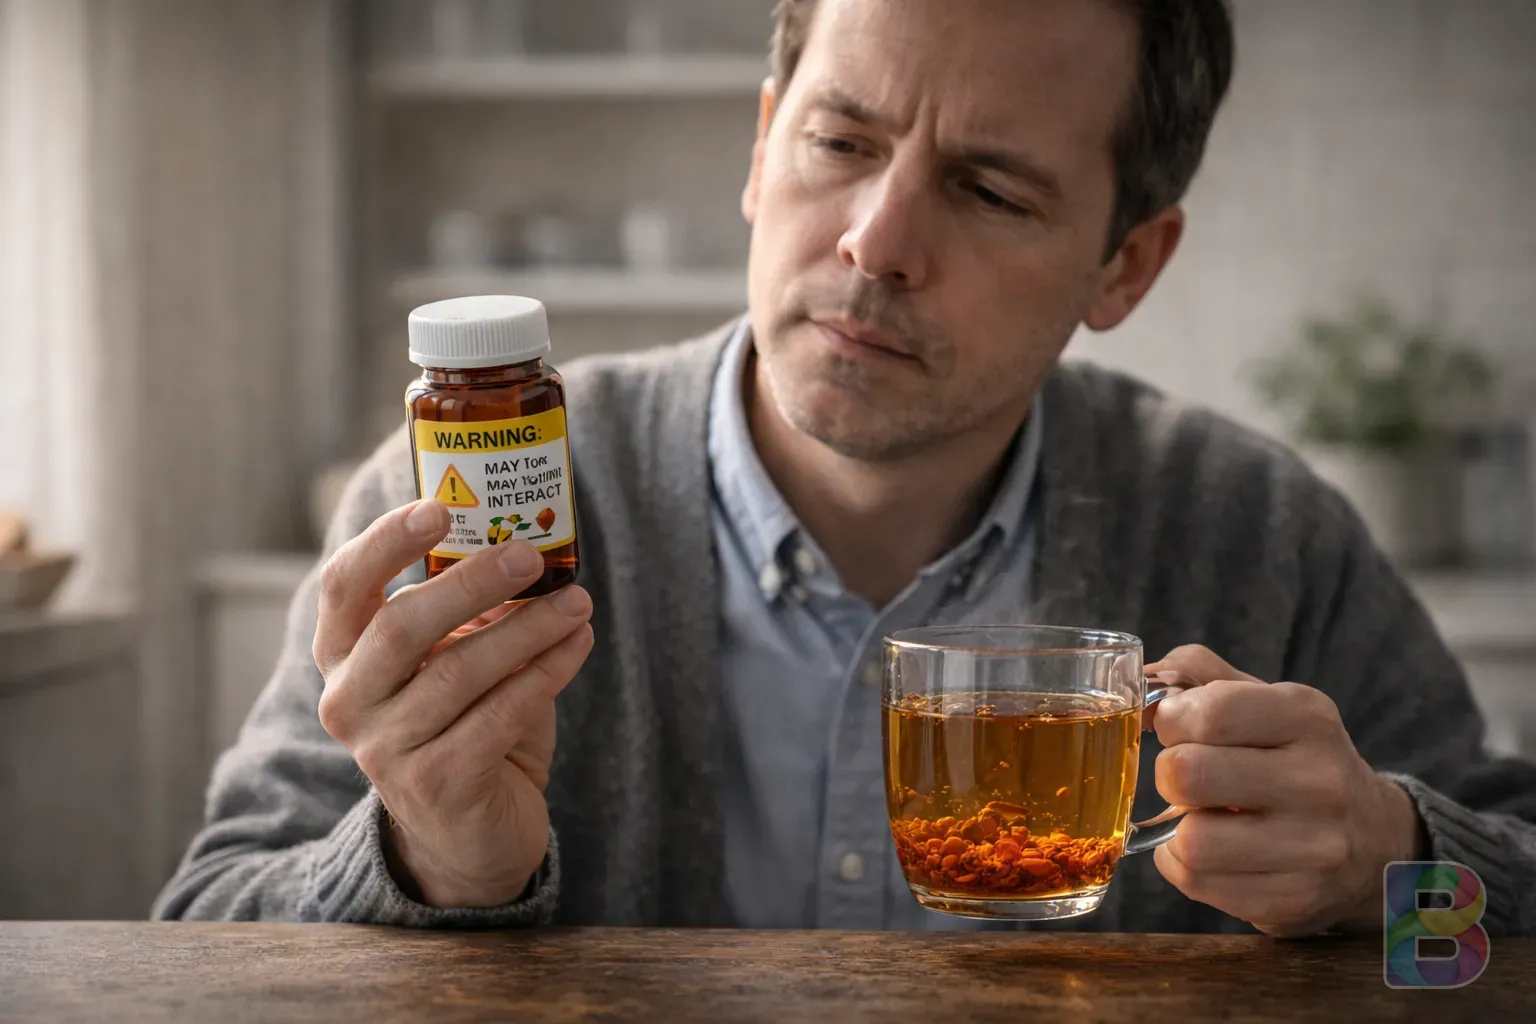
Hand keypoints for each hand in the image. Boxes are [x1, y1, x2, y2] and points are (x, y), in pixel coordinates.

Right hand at [313, 499, 594, 908]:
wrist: (468, 838)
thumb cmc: (464, 726)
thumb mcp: (454, 660)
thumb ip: (471, 612)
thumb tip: (524, 541)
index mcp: (344, 655)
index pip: (344, 585)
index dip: (385, 541)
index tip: (438, 507)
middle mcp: (350, 701)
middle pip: (404, 624)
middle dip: (473, 582)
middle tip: (531, 556)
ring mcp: (387, 749)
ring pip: (461, 671)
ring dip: (529, 629)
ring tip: (579, 603)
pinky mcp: (438, 785)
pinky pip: (499, 714)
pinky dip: (546, 673)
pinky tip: (579, 646)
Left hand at [1142, 646, 1421, 935]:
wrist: (1372, 839)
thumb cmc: (1293, 757)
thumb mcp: (1263, 700)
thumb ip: (1197, 673)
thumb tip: (1141, 684)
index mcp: (1307, 717)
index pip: (1210, 712)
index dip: (1171, 720)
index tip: (1177, 728)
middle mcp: (1319, 780)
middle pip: (1188, 774)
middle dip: (1170, 773)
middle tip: (1187, 777)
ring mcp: (1313, 846)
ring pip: (1190, 841)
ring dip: (1177, 828)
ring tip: (1202, 816)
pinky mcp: (1294, 898)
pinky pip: (1196, 882)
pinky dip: (1184, 865)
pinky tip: (1211, 851)